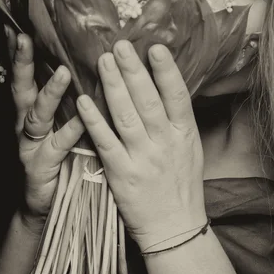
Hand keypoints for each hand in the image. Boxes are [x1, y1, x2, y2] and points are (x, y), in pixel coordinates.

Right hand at [5, 27, 84, 223]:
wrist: (45, 205)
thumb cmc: (57, 158)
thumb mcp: (58, 125)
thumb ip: (66, 100)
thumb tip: (79, 67)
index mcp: (31, 113)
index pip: (24, 77)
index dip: (19, 54)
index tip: (18, 27)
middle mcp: (26, 126)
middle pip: (21, 89)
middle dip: (21, 64)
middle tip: (24, 38)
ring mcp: (31, 146)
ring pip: (38, 115)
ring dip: (49, 93)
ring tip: (62, 73)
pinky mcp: (42, 167)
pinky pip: (58, 145)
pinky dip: (70, 131)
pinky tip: (82, 120)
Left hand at [76, 40, 206, 250]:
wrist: (174, 227)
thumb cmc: (182, 184)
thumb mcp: (190, 147)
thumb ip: (177, 118)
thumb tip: (165, 83)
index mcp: (185, 134)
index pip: (177, 96)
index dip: (166, 71)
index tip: (154, 47)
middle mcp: (165, 143)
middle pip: (148, 101)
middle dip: (133, 71)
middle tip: (120, 45)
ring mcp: (143, 159)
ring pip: (125, 116)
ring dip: (113, 87)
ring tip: (102, 61)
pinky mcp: (121, 174)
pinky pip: (105, 142)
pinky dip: (94, 121)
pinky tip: (83, 101)